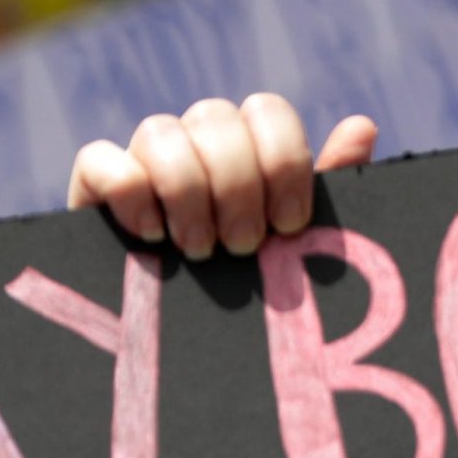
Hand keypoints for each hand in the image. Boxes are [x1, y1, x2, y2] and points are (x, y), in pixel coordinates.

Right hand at [67, 94, 377, 259]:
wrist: (177, 345)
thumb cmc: (248, 290)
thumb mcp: (291, 247)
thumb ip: (325, 191)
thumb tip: (363, 126)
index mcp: (248, 147)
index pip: (267, 111)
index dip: (283, 161)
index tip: (290, 225)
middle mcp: (195, 140)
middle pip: (215, 116)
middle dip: (237, 186)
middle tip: (244, 246)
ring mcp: (142, 158)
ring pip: (159, 131)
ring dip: (187, 194)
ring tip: (199, 252)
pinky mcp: (94, 184)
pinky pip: (101, 158)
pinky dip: (129, 192)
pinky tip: (151, 236)